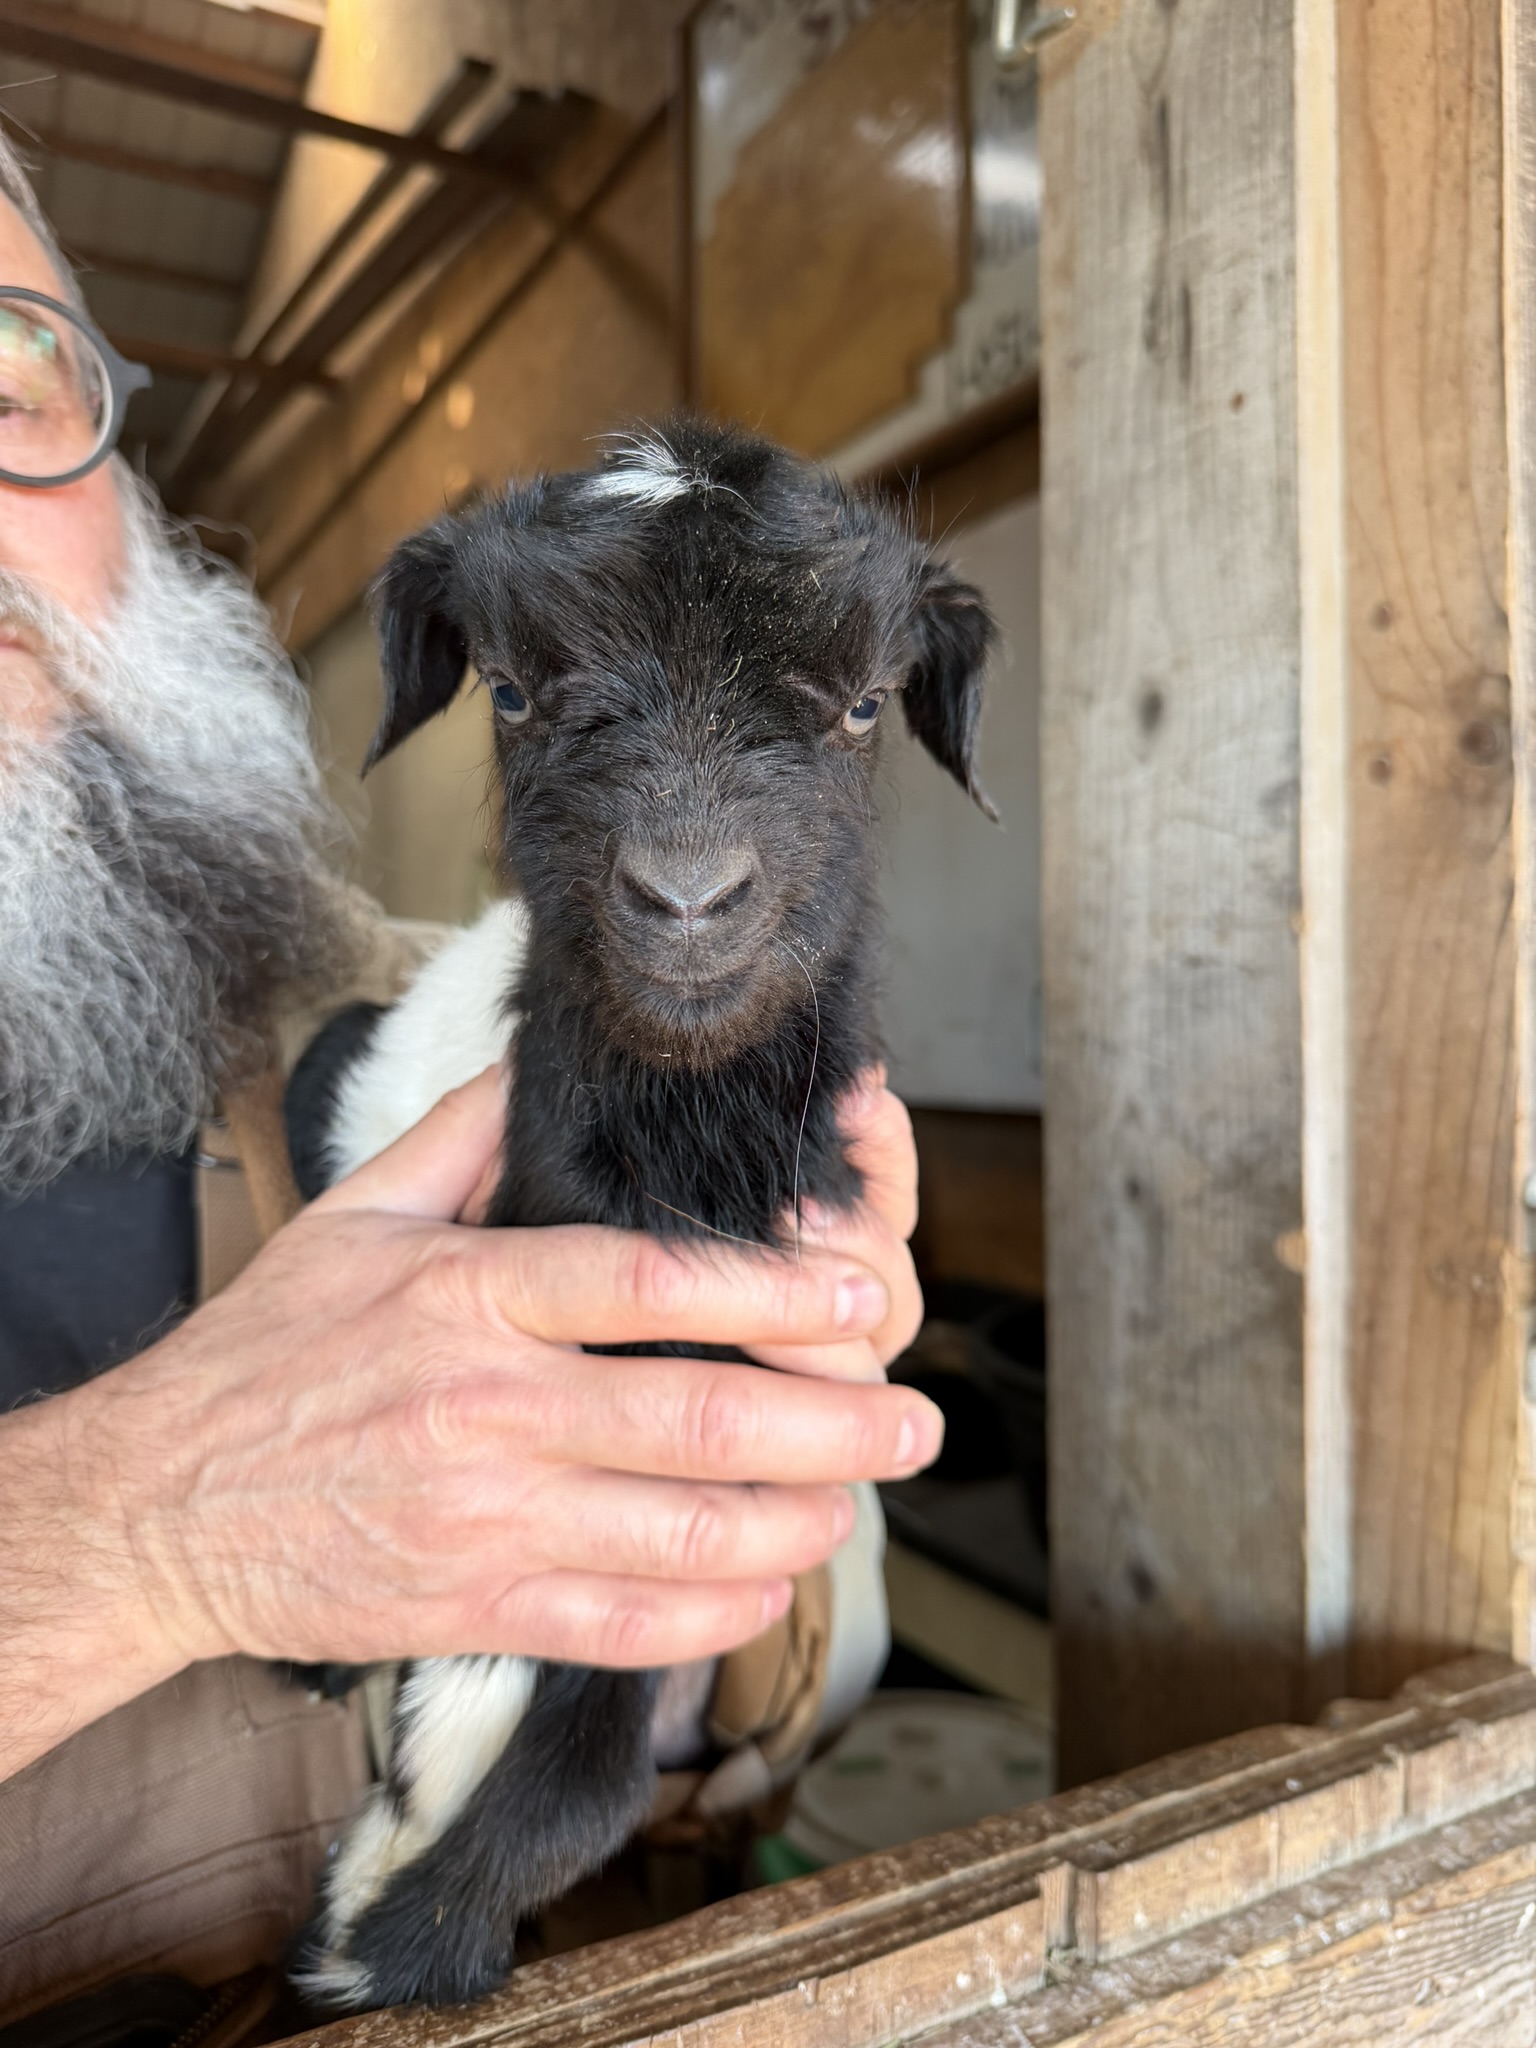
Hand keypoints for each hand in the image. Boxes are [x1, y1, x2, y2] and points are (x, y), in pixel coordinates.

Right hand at [7, 1069, 936, 1769]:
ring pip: (685, 1532)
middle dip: (836, 1423)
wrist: (158, 1507)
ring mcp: (486, 1519)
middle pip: (703, 1420)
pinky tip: (763, 1585)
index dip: (779, 1292)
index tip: (864, 1294)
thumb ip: (466, 1136)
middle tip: (912, 1418)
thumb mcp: (354, 1215)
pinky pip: (626, 1624)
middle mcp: (489, 1408)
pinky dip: (715, 1614)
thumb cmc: (265, 1354)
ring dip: (799, 1521)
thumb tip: (550, 1065)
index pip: (653, 1285)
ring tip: (856, 1498)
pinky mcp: (476, 1608)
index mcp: (468, 1295)